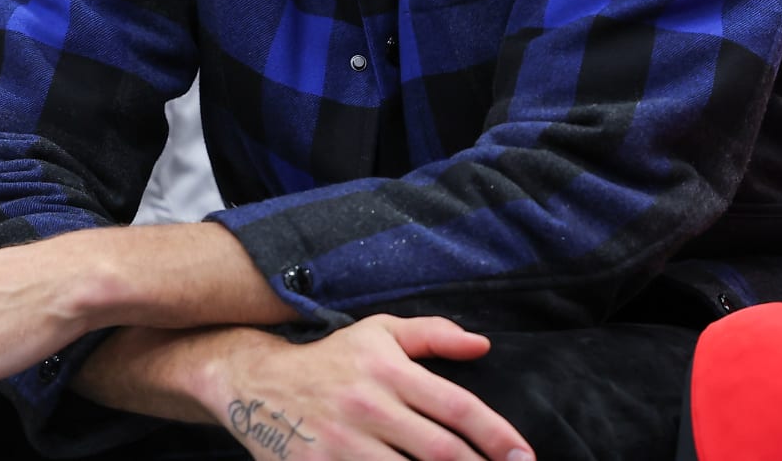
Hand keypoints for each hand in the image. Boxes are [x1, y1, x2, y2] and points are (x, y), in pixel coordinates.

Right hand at [199, 316, 534, 460]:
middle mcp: (368, 406)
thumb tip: (483, 345)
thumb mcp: (377, 333)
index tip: (524, 455)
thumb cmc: (330, 360)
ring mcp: (343, 443)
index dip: (496, 434)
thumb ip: (432, 335)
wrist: (257, 384)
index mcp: (388, 370)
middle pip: (440, 450)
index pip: (456, 405)